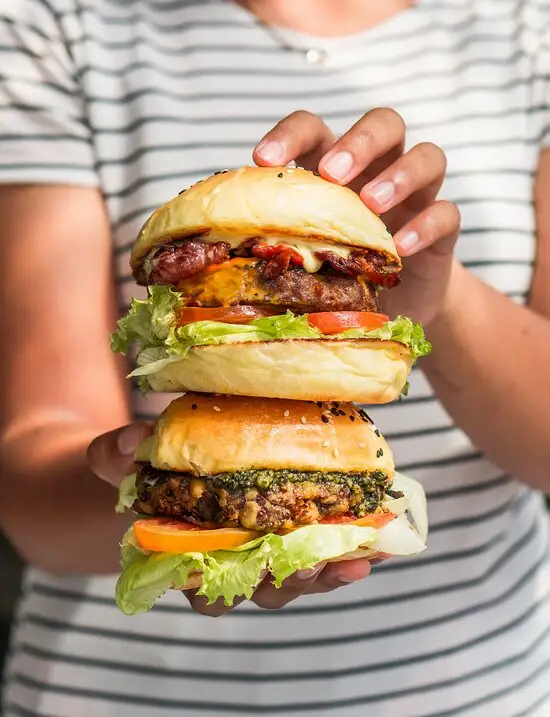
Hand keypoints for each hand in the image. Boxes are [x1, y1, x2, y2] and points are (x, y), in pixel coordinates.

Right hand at [88, 424, 379, 615]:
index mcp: (184, 558)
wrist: (157, 466)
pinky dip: (351, 538)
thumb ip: (116, 454)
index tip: (254, 571)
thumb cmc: (138, 471)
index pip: (206, 589)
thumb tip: (132, 441)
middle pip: (264, 589)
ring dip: (335, 565)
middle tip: (321, 565)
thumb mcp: (117, 461)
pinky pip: (323, 542)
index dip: (231, 588)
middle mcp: (229, 563)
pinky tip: (379, 526)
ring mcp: (264, 547)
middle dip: (296, 580)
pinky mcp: (292, 525)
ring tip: (366, 552)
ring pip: (301, 572)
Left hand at [253, 108, 460, 326]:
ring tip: (372, 204)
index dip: (291, 134)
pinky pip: (447, 213)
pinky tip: (401, 247)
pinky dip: (426, 225)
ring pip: (427, 156)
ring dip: (399, 174)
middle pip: (384, 124)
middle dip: (358, 141)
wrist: (395, 305)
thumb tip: (213, 247)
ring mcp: (416, 197)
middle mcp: (381, 170)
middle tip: (333, 172)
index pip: (316, 128)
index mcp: (337, 167)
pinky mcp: (442, 231)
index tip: (264, 158)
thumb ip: (276, 237)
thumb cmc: (338, 272)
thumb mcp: (303, 252)